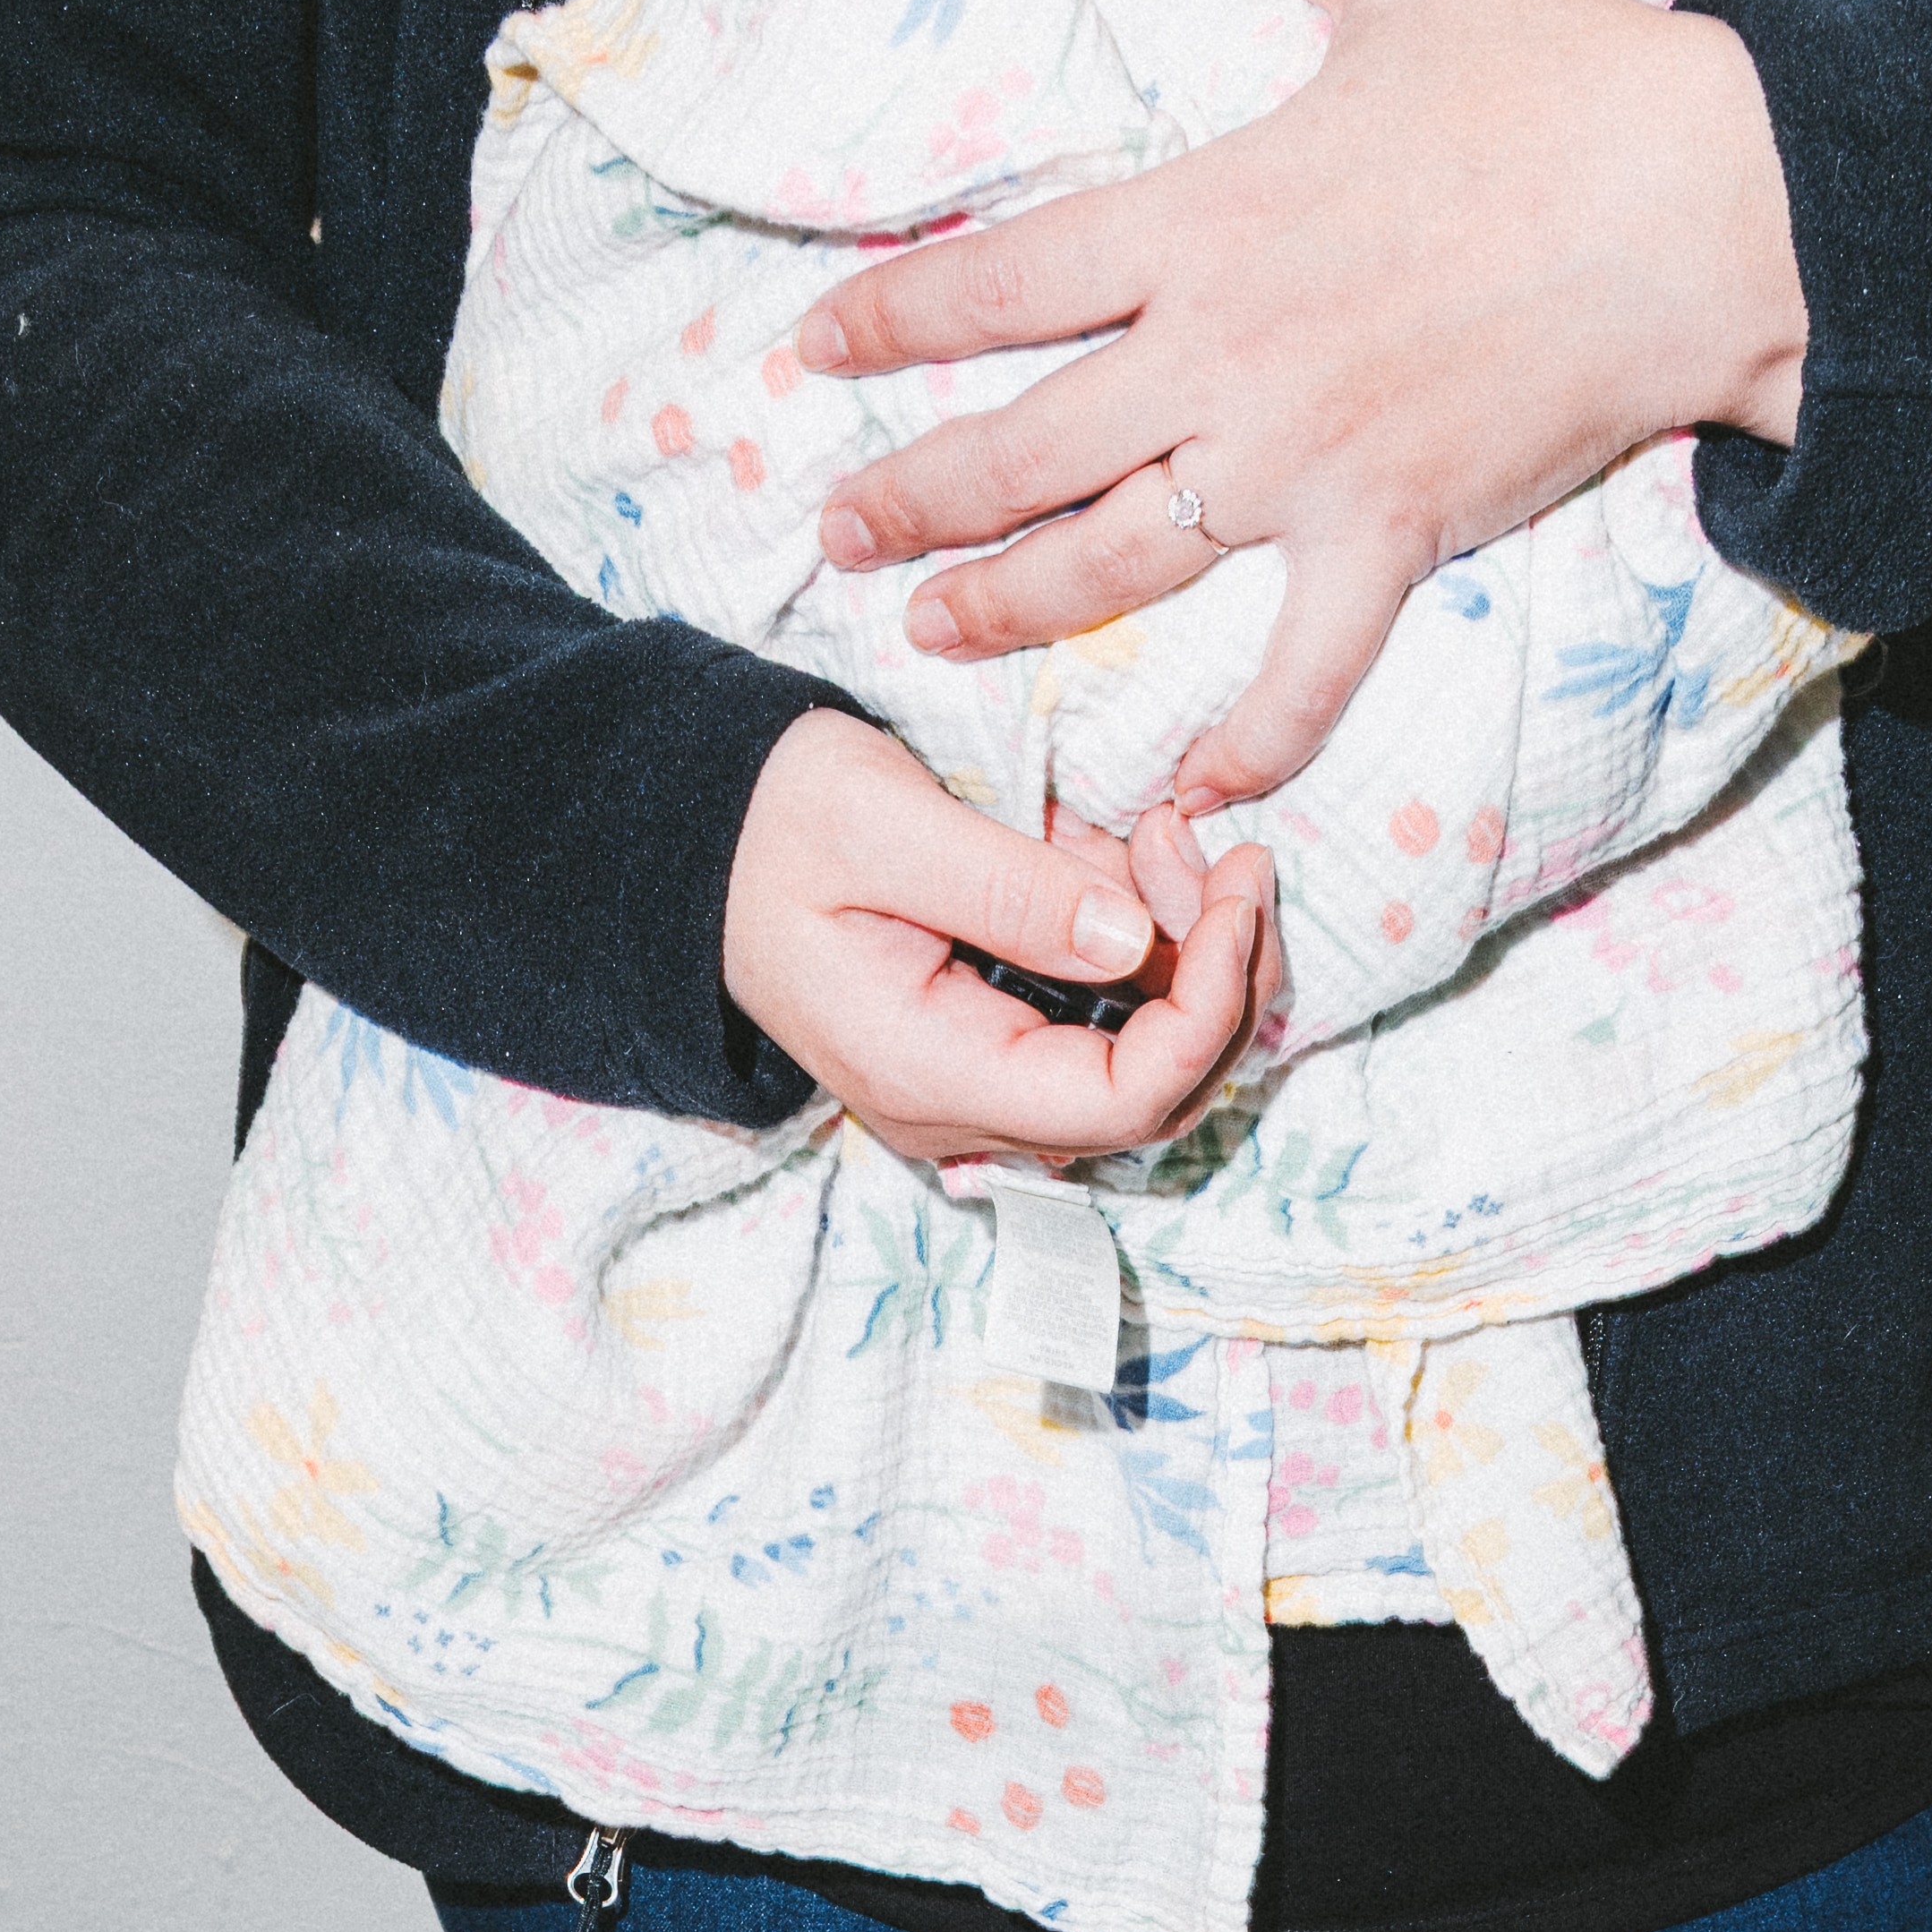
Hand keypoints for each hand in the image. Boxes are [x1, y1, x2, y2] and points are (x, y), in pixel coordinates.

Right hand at [722, 707, 1275, 1171]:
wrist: (694, 844)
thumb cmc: (768, 824)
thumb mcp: (879, 822)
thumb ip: (1010, 889)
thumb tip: (1132, 942)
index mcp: (933, 1071)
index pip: (1127, 1099)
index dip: (1211, 1006)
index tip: (1237, 888)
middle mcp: (968, 1109)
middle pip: (1161, 1094)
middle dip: (1220, 975)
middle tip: (1216, 848)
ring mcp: (986, 1086)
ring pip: (1151, 1061)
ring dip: (1192, 951)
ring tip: (1169, 834)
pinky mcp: (999, 1045)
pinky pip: (1112, 1022)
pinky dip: (1152, 944)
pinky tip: (1136, 859)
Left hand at [796, 0, 1807, 805]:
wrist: (1702, 205)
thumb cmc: (1561, 81)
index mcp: (1206, 218)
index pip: (1003, 279)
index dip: (894, 321)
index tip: (817, 356)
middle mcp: (1223, 355)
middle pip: (1020, 444)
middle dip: (910, 498)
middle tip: (830, 538)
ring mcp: (1299, 460)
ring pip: (1111, 559)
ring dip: (1006, 609)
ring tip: (926, 636)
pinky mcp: (1390, 535)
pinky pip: (1301, 673)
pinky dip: (1246, 747)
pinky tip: (1187, 800)